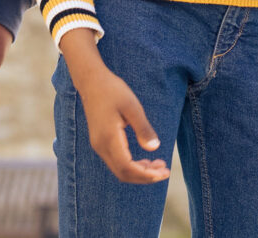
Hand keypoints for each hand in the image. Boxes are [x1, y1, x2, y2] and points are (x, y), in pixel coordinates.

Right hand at [59, 31, 169, 185]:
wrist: (92, 82)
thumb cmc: (113, 91)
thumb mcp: (132, 107)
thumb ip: (143, 129)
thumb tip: (154, 148)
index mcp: (109, 138)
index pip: (127, 167)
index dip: (146, 174)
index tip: (164, 172)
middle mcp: (101, 146)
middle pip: (123, 173)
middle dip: (145, 176)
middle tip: (165, 171)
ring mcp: (99, 145)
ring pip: (119, 170)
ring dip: (139, 172)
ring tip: (158, 166)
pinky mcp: (100, 142)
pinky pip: (116, 162)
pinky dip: (132, 165)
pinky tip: (145, 160)